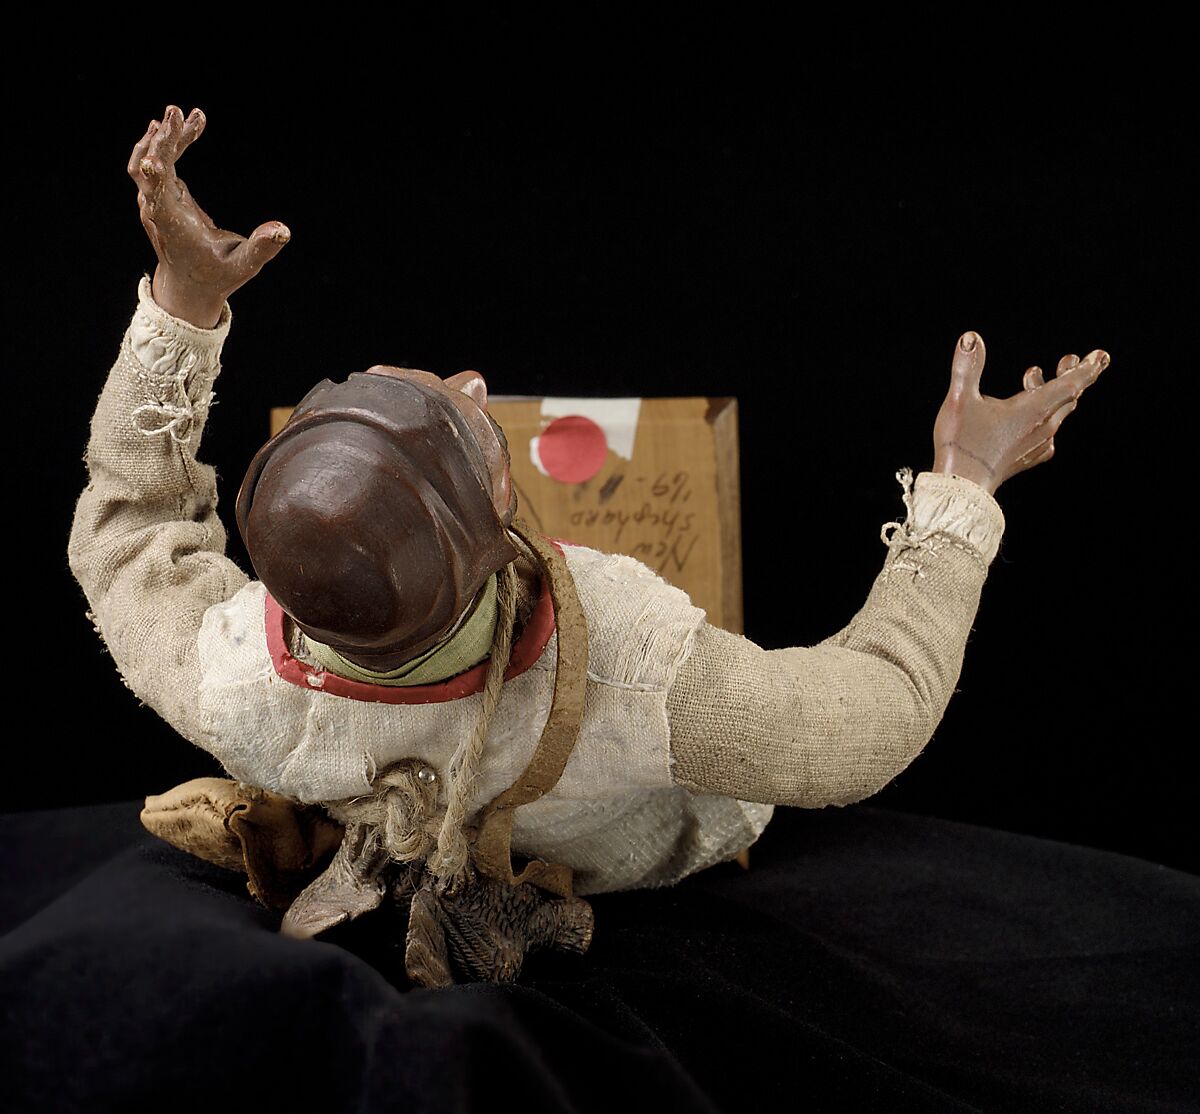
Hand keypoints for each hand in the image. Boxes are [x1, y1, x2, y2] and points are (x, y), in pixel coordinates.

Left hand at [128, 105, 289, 326]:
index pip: (157, 196)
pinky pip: (162, 160)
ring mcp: (156, 199)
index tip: (153, 158)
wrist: (189, 285)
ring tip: (189, 115)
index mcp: (173, 227)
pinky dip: (175, 141)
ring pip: (150, 159)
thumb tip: (284, 231)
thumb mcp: (244, 266)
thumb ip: (262, 248)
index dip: (155, 176)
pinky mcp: (163, 192)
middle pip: (148, 168)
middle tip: (177, 112)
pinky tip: (193, 124)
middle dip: (163, 140)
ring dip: (166, 136)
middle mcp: (157, 209)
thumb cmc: (218, 276)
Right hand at [932, 332, 1108, 494]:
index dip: (1087, 368)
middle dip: (1072, 375)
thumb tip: (971, 337)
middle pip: (1069, 397)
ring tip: (1032, 377)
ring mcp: (1037, 445)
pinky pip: (1048, 434)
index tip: (1102, 355)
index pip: (1071, 384)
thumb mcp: (960, 400)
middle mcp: (1042, 427)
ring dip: (1052, 393)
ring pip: (1057, 413)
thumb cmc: (962, 445)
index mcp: (1033, 410)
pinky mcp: (1028, 458)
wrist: (962, 488)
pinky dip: (1045, 417)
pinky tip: (1034, 418)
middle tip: (1069, 359)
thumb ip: (967, 368)